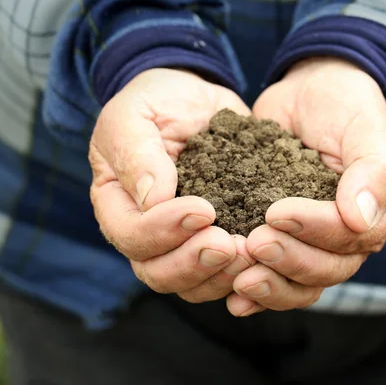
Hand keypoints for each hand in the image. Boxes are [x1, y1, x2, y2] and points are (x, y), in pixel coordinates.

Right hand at [89, 68, 255, 302]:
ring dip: (222, 275)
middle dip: (195, 264)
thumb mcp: (137, 114)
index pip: (131, 235)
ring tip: (252, 253)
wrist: (196, 101)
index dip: (164, 231)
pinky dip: (244, 274)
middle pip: (157, 272)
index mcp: (118, 204)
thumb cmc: (158, 102)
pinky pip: (224, 275)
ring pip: (192, 284)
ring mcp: (182, 243)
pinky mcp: (216, 240)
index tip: (204, 209)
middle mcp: (147, 233)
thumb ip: (137, 153)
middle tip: (230, 245)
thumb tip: (153, 199)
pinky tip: (267, 259)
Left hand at [226, 58, 385, 315]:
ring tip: (239, 280)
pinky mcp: (289, 242)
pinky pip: (280, 278)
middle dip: (291, 260)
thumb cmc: (345, 105)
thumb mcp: (366, 126)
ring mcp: (319, 243)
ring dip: (273, 286)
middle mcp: (354, 235)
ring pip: (305, 283)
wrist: (312, 94)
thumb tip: (361, 219)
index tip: (277, 212)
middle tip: (254, 243)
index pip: (354, 236)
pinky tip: (236, 300)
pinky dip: (259, 293)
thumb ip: (373, 170)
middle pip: (330, 268)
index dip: (317, 230)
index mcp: (383, 212)